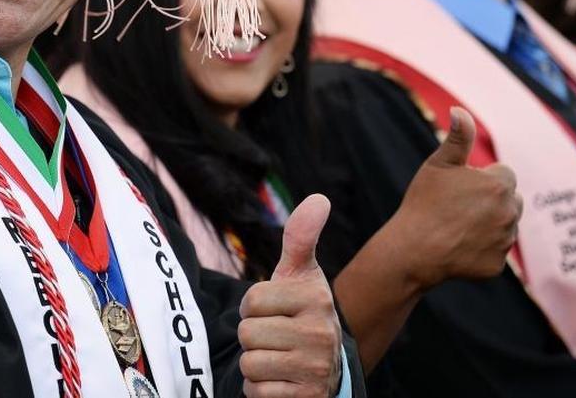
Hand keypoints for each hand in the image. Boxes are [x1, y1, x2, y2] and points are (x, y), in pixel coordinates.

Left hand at [239, 194, 342, 396]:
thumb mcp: (300, 273)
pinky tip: (280, 380)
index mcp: (316, 298)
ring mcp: (316, 369)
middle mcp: (321, 334)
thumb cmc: (303, 312)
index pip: (252, 301)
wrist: (327, 367)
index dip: (253, 306)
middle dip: (253, 337)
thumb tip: (319, 198)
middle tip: (275, 336)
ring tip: (278, 357)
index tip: (272, 310)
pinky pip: (257, 393)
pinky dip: (261, 389)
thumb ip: (300, 237)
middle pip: (248, 333)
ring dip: (256, 364)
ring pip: (250, 364)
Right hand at [390, 107, 521, 288]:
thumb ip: (458, 137)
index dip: (480, 177)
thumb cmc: (424, 202)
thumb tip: (460, 110)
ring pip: (504, 225)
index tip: (459, 186)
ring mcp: (505, 241)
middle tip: (458, 205)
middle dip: (490, 200)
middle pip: (508, 199)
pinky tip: (457, 245)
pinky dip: (481, 248)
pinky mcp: (497, 264)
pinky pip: (494, 251)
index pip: (503, 174)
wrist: (414, 249)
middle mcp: (510, 213)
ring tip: (456, 225)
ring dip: (488, 223)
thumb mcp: (439, 164)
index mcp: (499, 185)